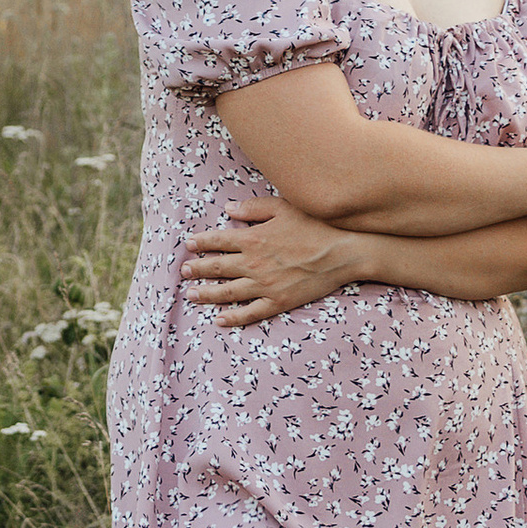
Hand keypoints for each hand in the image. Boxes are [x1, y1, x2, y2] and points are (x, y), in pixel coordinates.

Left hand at [182, 196, 356, 325]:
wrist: (342, 252)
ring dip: (206, 294)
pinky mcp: (278, 302)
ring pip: (227, 292)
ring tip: (191, 294)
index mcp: (252, 239)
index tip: (188, 245)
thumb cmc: (315, 225)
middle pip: (217, 267)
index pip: (218, 240)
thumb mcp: (283, 207)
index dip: (201, 243)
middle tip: (183, 271)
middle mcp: (253, 263)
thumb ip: (253, 209)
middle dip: (197, 269)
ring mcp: (264, 285)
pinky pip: (249, 312)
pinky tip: (219, 319)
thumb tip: (228, 209)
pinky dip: (232, 317)